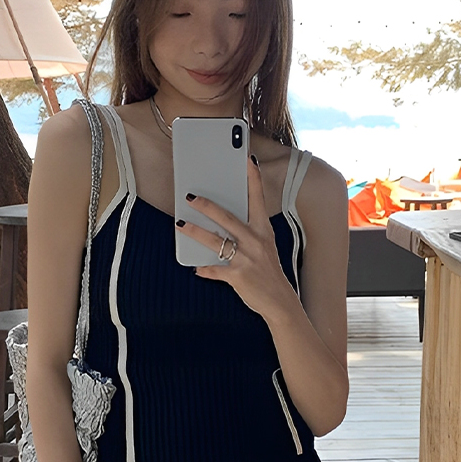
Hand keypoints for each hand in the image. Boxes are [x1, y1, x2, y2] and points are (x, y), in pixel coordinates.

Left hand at [175, 156, 297, 320]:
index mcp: (263, 231)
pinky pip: (214, 270)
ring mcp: (246, 259)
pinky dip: (204, 269)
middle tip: (190, 196)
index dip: (253, 179)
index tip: (248, 160)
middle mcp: (256, 241)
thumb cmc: (268, 271)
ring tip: (180, 224)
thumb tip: (222, 220)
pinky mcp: (238, 276)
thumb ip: (247, 232)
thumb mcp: (264, 246)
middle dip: (207, 205)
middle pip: (228, 218)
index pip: (258, 199)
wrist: (279, 301)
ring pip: (215, 241)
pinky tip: (196, 267)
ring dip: (195, 231)